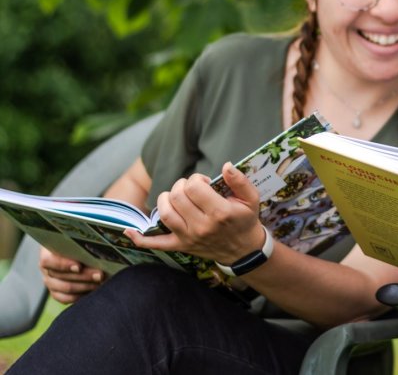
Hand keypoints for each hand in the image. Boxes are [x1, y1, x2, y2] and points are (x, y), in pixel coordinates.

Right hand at [39, 247, 104, 303]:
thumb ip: (81, 245)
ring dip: (85, 286)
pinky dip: (81, 296)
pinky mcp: (57, 292)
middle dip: (83, 276)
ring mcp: (50, 282)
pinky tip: (93, 290)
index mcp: (47, 252)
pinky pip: (66, 298)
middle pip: (61, 276)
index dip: (63, 265)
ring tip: (101, 282)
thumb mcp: (76, 240)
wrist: (74, 250)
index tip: (79, 267)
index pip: (48, 261)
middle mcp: (46, 269)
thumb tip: (98, 249)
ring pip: (65, 288)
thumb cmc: (78, 243)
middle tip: (100, 274)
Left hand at [127, 162, 265, 264]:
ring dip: (165, 199)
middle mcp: (202, 226)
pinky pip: (156, 244)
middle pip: (177, 197)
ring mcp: (189, 237)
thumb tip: (226, 165)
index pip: (194, 187)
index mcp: (219, 212)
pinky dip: (140, 239)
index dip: (196, 179)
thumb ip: (240, 181)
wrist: (244, 250)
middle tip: (192, 188)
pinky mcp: (181, 246)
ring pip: (165, 213)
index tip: (204, 182)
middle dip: (181, 185)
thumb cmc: (245, 220)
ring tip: (176, 197)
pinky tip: (128, 232)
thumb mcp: (251, 199)